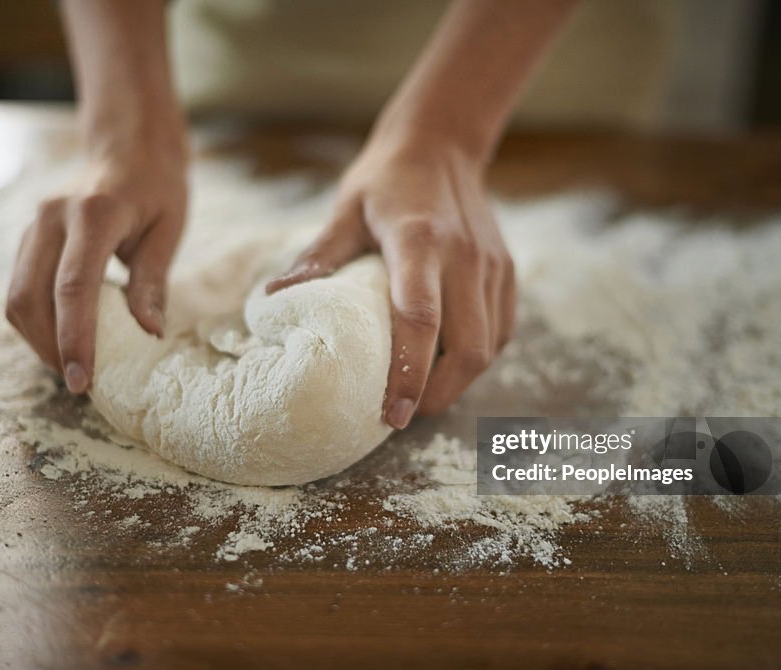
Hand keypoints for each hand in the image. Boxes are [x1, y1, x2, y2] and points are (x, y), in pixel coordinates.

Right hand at [6, 140, 187, 392]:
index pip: (73, 287)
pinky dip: (37, 322)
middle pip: (30, 297)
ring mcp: (34, 226)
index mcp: (94, 214)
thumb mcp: (169, 229)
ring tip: (73, 367)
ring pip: (16, 296)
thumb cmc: (157, 189)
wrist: (129, 148)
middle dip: (50, 348)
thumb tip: (149, 333)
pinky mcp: (29, 237)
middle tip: (81, 384)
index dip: (74, 338)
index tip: (83, 380)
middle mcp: (53, 218)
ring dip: (39, 340)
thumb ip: (153, 281)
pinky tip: (63, 340)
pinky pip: (20, 288)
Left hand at [266, 136, 514, 428]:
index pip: (420, 319)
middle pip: (468, 347)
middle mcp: (465, 257)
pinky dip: (475, 357)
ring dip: (458, 381)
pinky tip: (446, 363)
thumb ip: (317, 259)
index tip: (392, 415)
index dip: (409, 374)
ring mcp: (493, 266)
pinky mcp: (507, 271)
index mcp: (420, 241)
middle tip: (403, 413)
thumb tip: (273, 303)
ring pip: (488, 346)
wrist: (442, 143)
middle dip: (439, 394)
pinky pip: (500, 331)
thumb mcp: (345, 211)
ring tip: (422, 393)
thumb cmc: (385, 180)